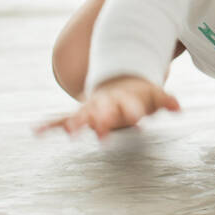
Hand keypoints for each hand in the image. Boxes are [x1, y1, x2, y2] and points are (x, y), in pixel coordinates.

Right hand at [33, 75, 180, 139]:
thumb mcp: (153, 95)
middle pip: (103, 111)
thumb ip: (165, 100)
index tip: (137, 120)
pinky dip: (49, 126)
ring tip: (68, 134)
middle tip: (101, 131)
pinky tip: (35, 132)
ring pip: (80, 115)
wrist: (118, 81)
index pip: (129, 106)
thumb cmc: (138, 95)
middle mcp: (105, 102)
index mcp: (124, 98)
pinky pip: (61, 119)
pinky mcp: (79, 113)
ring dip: (75, 124)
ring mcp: (90, 107)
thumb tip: (179, 108)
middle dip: (102, 120)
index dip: (133, 112)